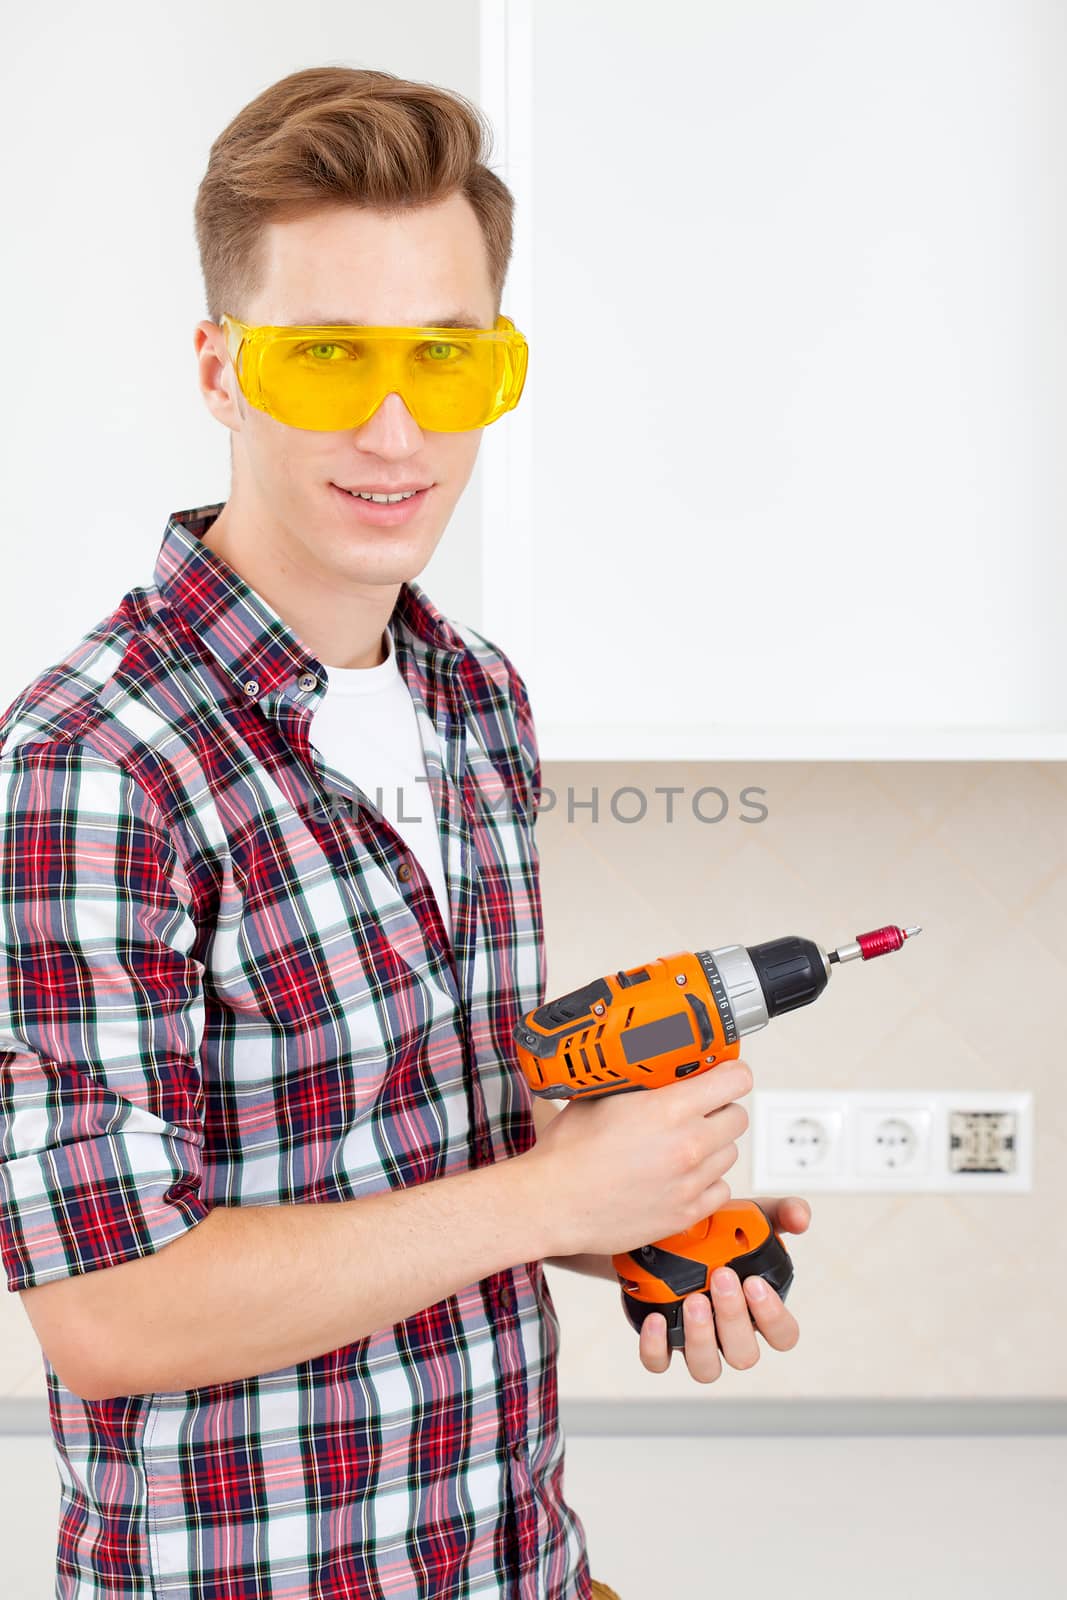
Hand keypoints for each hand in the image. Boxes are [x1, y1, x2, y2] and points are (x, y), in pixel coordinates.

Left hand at [638, 1196, 810, 1381]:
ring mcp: (695, 1343)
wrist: (667, 1231)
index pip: (783, 1334)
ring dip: (701, 1337)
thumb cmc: (716, 1233)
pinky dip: (656, 1347)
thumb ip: (780, 1213)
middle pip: (744, 1353)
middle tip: (721, 1277)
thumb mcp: (749, 1217)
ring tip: (693, 1300)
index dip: (774, 1318)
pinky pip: (659, 1362)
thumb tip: (800, 1218)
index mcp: (756, 1311)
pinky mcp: (662, 1343)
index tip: (755, 1283)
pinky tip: (657, 1318)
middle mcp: (728, 1334)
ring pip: (706, 1368)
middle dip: (733, 1317)